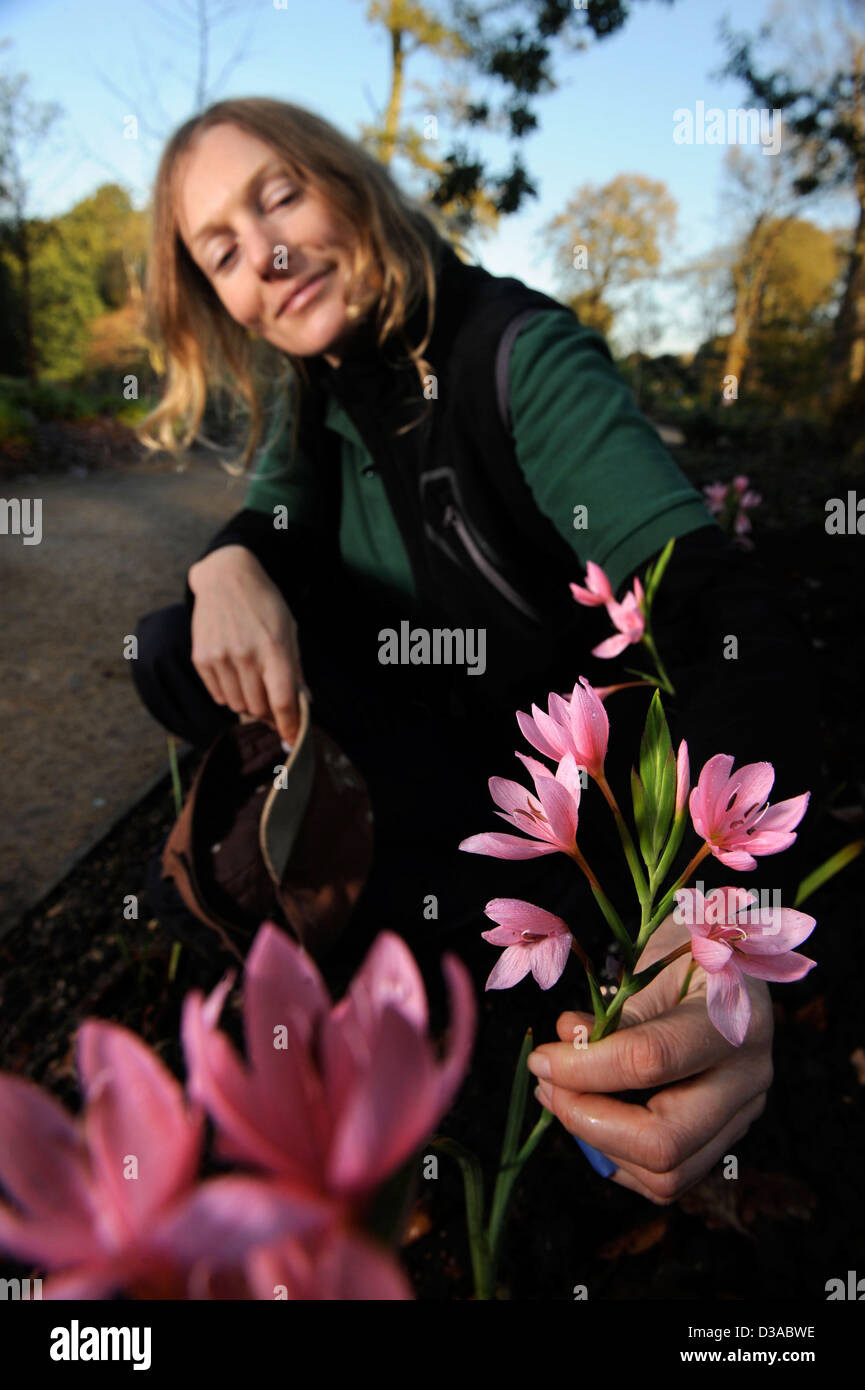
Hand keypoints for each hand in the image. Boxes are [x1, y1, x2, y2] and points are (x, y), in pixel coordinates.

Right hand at [188, 545, 307, 744]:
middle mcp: (246, 655)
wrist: (227, 578)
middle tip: (272, 701)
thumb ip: (295, 669)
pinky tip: (235, 675)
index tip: (293, 740)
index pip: (283, 701)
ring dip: (249, 703)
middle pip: (259, 708)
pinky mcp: (201, 658)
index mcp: (274, 648)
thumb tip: (304, 703)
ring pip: (238, 705)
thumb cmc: (264, 605)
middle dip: (269, 712)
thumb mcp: (289, 631)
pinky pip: (218, 695)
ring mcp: (220, 657)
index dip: (290, 725)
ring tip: (253, 682)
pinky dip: (229, 694)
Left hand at [526, 913, 773, 1203]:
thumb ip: (613, 1015)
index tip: (542, 1056)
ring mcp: (742, 1115)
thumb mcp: (652, 966)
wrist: (731, 962)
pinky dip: (616, 1157)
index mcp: (733, 1020)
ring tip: (558, 1096)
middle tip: (547, 1085)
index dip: (585, 1067)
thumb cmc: (685, 953)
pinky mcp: (725, 1137)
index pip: (651, 1060)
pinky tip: (589, 1115)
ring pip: (667, 1174)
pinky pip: (668, 1178)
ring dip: (597, 1144)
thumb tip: (566, 1043)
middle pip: (665, 1142)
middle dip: (589, 1121)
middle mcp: (748, 1078)